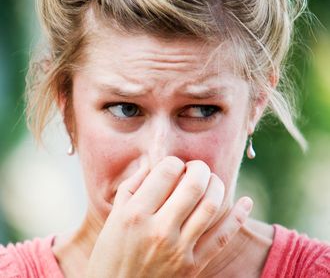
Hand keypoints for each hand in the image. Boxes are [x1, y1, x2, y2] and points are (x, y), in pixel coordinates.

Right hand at [86, 156, 252, 277]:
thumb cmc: (111, 254)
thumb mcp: (114, 217)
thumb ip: (132, 186)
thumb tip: (152, 164)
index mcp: (135, 213)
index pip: (167, 171)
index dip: (174, 162)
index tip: (174, 166)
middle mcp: (159, 229)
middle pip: (194, 184)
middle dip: (200, 168)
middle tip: (196, 168)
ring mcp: (179, 250)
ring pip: (211, 205)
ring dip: (217, 185)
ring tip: (211, 181)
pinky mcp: (194, 266)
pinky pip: (223, 237)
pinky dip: (238, 216)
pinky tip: (245, 201)